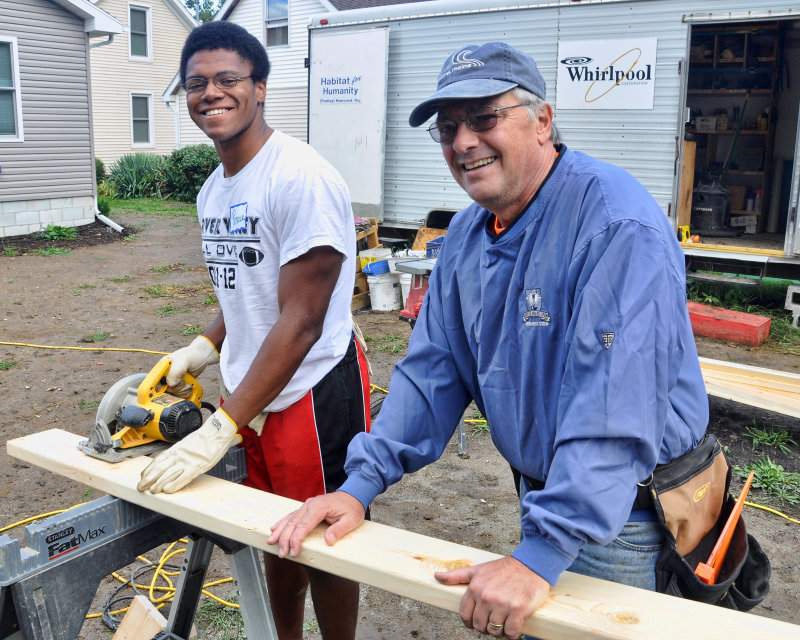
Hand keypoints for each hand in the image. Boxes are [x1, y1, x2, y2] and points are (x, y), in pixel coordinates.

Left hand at [137, 408, 239, 493]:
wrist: (216, 432)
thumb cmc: (204, 437)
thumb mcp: (187, 443)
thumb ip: (178, 451)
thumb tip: (172, 457)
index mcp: (176, 449)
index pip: (157, 460)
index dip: (148, 469)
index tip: (142, 476)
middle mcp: (178, 455)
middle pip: (159, 468)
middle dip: (148, 479)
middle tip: (141, 487)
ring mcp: (187, 461)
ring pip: (168, 474)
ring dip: (157, 484)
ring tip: (151, 491)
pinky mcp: (196, 467)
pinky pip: (182, 478)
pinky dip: (174, 484)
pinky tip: (167, 490)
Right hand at [164, 336, 218, 396]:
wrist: (203, 357)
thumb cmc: (193, 355)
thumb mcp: (184, 360)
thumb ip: (176, 371)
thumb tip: (170, 384)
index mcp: (161, 367)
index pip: (153, 382)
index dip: (158, 388)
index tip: (169, 389)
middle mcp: (165, 375)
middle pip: (164, 390)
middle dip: (176, 389)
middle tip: (185, 383)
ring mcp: (172, 381)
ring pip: (172, 394)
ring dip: (182, 391)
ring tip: (189, 384)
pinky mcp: (179, 386)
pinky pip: (179, 395)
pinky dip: (185, 393)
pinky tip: (190, 387)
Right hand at [268, 491, 364, 556]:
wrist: (354, 493)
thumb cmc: (352, 508)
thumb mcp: (351, 520)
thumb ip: (339, 530)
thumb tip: (328, 541)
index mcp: (320, 508)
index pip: (304, 526)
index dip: (296, 541)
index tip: (293, 553)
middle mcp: (310, 504)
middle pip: (293, 523)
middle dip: (285, 539)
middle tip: (281, 554)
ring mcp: (307, 504)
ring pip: (290, 519)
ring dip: (280, 531)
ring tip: (271, 542)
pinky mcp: (307, 506)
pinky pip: (292, 515)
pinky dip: (282, 522)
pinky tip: (274, 528)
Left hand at [434, 556, 549, 637]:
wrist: (531, 564)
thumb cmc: (503, 568)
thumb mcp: (478, 569)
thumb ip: (456, 575)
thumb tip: (436, 576)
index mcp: (475, 588)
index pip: (465, 615)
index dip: (470, 621)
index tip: (477, 620)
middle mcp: (487, 597)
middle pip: (479, 626)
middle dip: (484, 627)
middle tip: (492, 620)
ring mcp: (502, 604)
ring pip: (493, 631)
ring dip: (498, 631)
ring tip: (503, 622)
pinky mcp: (518, 610)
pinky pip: (510, 632)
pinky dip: (511, 634)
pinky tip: (513, 625)